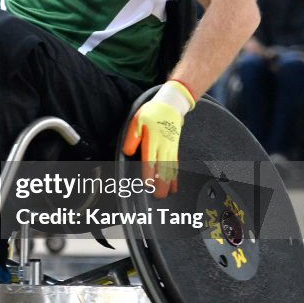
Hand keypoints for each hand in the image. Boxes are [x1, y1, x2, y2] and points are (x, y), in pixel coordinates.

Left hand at [121, 80, 194, 197]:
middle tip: (158, 197)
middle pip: (162, 168)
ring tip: (165, 195)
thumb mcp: (137, 121)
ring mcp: (171, 149)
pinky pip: (176, 166)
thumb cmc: (152, 113)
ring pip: (170, 169)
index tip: (146, 185)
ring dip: (168, 183)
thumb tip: (127, 152)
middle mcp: (163, 147)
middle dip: (160, 183)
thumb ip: (132, 137)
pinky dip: (175, 177)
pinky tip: (174, 187)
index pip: (150, 160)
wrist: (171, 105)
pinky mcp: (175, 150)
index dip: (148, 173)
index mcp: (152, 140)